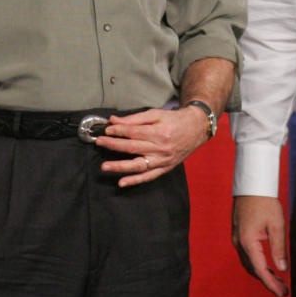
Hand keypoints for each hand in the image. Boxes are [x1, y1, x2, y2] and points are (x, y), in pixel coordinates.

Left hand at [94, 106, 209, 187]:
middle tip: (100, 142)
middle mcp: (161, 148)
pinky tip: (122, 182)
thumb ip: (135, 119)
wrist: (196, 129)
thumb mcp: (156, 114)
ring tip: (105, 166)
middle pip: (133, 148)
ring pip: (138, 165)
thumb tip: (115, 121)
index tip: (107, 130)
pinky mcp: (165, 168)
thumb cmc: (175, 120)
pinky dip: (135, 181)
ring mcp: (163, 160)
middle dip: (114, 145)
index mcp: (160, 132)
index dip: (119, 131)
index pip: (134, 132)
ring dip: (120, 166)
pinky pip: (148, 177)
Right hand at [232, 195, 288, 296]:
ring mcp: (237, 238)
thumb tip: (283, 269)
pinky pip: (247, 255)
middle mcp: (239, 242)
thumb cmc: (266, 202)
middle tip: (283, 290)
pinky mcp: (238, 233)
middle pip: (253, 269)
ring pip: (248, 263)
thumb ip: (279, 249)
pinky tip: (268, 265)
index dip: (271, 284)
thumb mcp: (277, 225)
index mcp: (248, 242)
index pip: (260, 270)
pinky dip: (257, 263)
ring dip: (262, 273)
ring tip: (278, 280)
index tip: (282, 294)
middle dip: (268, 281)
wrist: (253, 184)